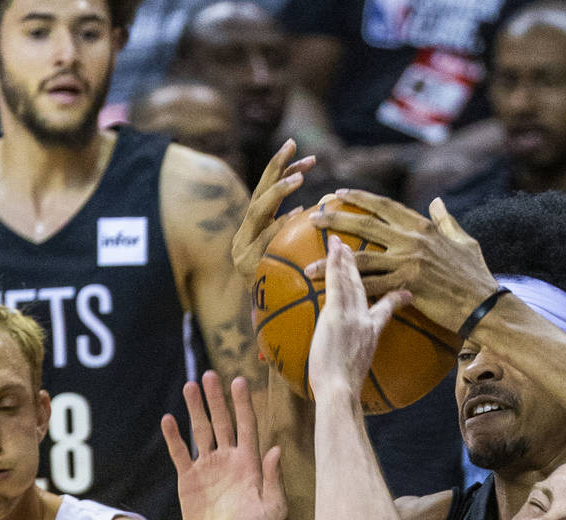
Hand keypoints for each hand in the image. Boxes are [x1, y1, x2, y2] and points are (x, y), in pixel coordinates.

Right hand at [162, 371, 286, 519]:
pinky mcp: (189, 480)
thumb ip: (273, 479)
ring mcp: (208, 468)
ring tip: (190, 386)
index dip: (243, 405)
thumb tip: (275, 449)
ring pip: (201, 432)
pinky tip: (168, 419)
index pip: (247, 426)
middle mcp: (229, 460)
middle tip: (210, 375)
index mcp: (250, 463)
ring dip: (196, 410)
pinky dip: (174, 438)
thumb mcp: (272, 509)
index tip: (239, 382)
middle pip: (222, 422)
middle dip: (217, 399)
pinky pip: (180, 454)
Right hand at [231, 138, 316, 286]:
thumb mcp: (293, 260)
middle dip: (275, 167)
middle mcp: (243, 237)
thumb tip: (323, 207)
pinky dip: (280, 223)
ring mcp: (242, 250)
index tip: (308, 156)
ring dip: (278, 191)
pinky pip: (265, 238)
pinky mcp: (245, 264)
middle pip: (260, 193)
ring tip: (299, 176)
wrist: (273, 329)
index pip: (268, 193)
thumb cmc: (289, 294)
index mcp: (253, 232)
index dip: (284, 171)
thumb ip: (298, 236)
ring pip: (258, 211)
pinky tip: (297, 212)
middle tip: (293, 144)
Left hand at [305, 190, 496, 331]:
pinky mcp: (407, 285)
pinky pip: (372, 286)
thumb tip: (436, 202)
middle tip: (314, 217)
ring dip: (334, 261)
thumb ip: (446, 220)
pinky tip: (333, 291)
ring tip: (310, 264)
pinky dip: (351, 288)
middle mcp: (412, 239)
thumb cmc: (475, 275)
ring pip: (363, 258)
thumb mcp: (464, 240)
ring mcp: (408, 262)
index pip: (385, 206)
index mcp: (423, 226)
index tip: (339, 192)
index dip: (360, 197)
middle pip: (366, 225)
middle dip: (337, 219)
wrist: (483, 303)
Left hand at [307, 235, 411, 400]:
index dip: (396, 295)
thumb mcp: (359, 372)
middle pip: (367, 286)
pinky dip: (335, 265)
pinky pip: (338, 283)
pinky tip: (332, 250)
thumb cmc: (344, 390)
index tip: (404, 288)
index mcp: (374, 334)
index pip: (387, 309)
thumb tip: (351, 367)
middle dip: (361, 265)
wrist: (341, 390)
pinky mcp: (338, 314)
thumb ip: (359, 361)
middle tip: (354, 246)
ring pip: (352, 280)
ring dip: (345, 258)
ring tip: (339, 240)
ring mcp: (353, 315)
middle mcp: (367, 320)